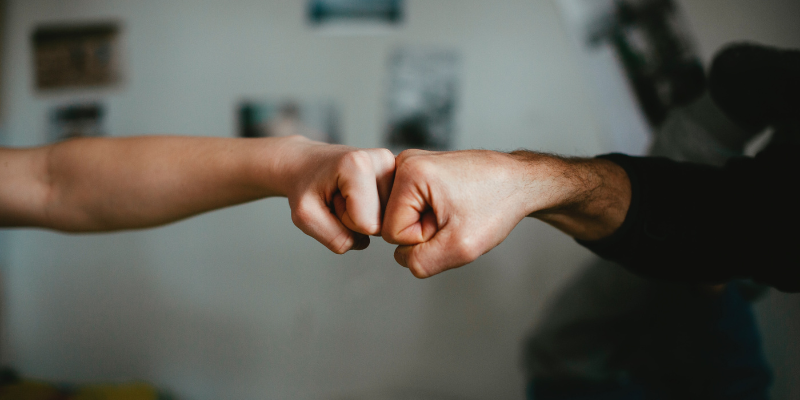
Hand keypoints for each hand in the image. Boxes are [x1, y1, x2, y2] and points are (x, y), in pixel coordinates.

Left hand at [272, 136, 395, 253]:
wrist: (304, 163)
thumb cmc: (303, 185)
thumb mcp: (305, 217)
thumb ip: (335, 238)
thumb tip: (364, 242)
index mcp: (359, 164)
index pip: (367, 224)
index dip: (345, 222)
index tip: (332, 200)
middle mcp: (383, 160)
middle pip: (381, 222)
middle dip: (355, 219)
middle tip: (338, 197)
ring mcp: (394, 165)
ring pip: (388, 218)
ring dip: (363, 215)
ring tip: (345, 194)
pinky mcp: (398, 173)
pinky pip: (391, 211)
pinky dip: (372, 210)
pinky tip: (359, 194)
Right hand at [381, 149, 532, 277]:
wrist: (519, 181)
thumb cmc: (497, 204)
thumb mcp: (461, 247)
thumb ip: (421, 262)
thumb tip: (402, 257)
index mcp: (409, 172)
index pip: (392, 232)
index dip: (424, 238)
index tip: (452, 221)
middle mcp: (404, 162)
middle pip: (393, 222)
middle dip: (424, 230)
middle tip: (455, 216)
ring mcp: (411, 164)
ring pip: (403, 216)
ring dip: (429, 222)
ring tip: (455, 209)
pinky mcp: (419, 170)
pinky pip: (412, 207)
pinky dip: (431, 213)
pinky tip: (452, 204)